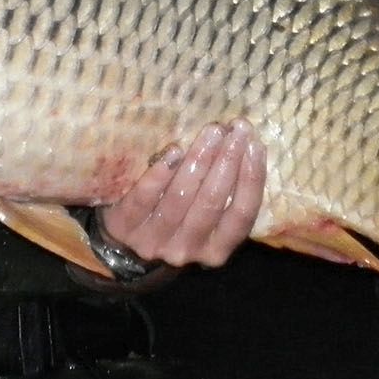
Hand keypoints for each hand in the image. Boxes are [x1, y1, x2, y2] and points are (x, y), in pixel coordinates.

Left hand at [97, 119, 264, 268]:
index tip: (256, 145)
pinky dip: (161, 173)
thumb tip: (243, 146)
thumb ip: (222, 196)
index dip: (252, 180)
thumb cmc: (175, 221)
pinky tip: (175, 150)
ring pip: (181, 197)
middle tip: (237, 128)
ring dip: (200, 160)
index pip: (241, 216)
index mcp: (215, 249)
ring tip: (212, 131)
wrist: (123, 247)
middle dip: (228, 161)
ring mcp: (155, 241)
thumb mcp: (203, 221)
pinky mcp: (126, 227)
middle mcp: (188, 249)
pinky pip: (145, 198)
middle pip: (212, 202)